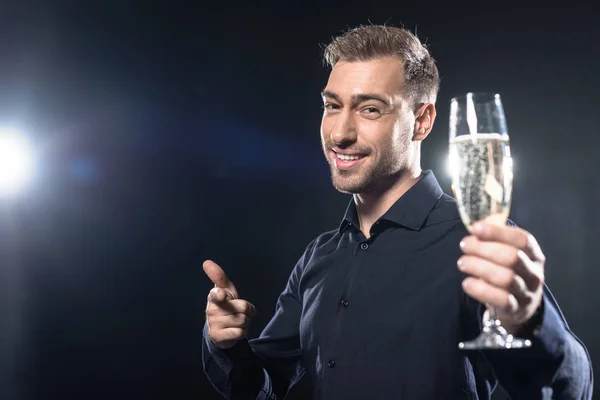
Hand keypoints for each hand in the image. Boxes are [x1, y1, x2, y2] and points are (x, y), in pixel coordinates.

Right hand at [203, 260, 256, 348]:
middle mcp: (212, 309)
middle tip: (242, 312)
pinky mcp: (217, 336)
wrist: (221, 329)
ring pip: (243, 320)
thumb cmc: (226, 304)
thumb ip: (219, 276)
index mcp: (214, 295)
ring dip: (246, 322)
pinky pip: (240, 332)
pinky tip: (236, 330)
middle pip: (243, 307)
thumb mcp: (226, 289)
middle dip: (248, 310)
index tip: (222, 295)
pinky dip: (243, 331)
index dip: (220, 294)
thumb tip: (206, 262)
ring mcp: (213, 323)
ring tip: (238, 321)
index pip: (217, 293)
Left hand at [457, 218, 544, 333]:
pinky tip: (467, 283)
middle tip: (464, 245)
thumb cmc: (509, 272)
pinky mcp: (515, 309)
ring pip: (506, 278)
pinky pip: (500, 299)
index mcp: (534, 254)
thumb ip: (496, 237)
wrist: (520, 307)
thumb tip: (479, 223)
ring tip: (462, 262)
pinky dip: (481, 290)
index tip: (476, 228)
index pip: (522, 239)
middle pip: (512, 257)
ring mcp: (527, 293)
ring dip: (479, 267)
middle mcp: (534, 273)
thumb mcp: (508, 253)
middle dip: (484, 249)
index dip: (498, 232)